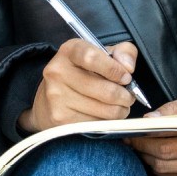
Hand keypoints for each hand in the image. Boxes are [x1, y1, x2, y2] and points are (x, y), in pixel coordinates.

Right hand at [17, 39, 139, 132]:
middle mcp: (58, 72)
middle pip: (105, 90)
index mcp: (69, 51)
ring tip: (120, 106)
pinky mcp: (60, 118)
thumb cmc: (81, 73)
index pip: (92, 58)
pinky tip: (105, 115)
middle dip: (125, 96)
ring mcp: (57, 97)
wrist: (47, 100)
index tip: (126, 77)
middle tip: (129, 96)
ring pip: (105, 110)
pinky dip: (107, 121)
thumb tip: (128, 67)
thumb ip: (123, 52)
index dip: (115, 69)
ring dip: (120, 110)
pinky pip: (96, 124)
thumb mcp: (101, 54)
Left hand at [126, 93, 176, 175]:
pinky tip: (164, 159)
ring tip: (148, 148)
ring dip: (152, 162)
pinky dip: (165, 171)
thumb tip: (148, 120)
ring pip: (167, 175)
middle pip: (164, 163)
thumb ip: (174, 108)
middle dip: (144, 152)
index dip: (144, 142)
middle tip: (135, 142)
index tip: (131, 135)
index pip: (167, 146)